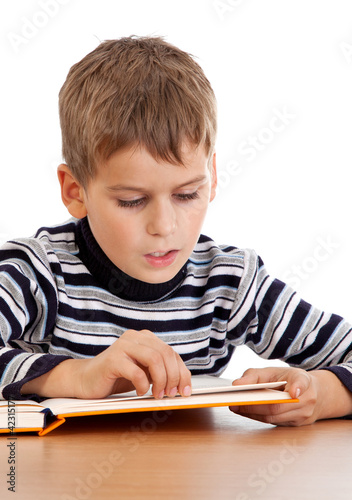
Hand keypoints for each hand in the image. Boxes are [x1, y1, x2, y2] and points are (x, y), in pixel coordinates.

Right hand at [21, 329, 191, 399]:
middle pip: (166, 354)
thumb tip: (182, 384)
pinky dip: (143, 385)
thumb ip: (160, 371)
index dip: (182, 372)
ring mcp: (123, 346)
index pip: (172, 353)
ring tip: (157, 395)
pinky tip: (140, 392)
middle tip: (171, 395)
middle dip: (173, 377)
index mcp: (145, 338)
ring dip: (161, 381)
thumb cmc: (116, 377)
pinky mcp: (112, 359)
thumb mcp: (143, 372)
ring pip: (154, 359)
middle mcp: (135, 338)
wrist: (85, 380)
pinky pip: (136, 371)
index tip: (185, 391)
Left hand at [229, 366, 351, 425]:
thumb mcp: (272, 371)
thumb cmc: (288, 379)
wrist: (313, 393)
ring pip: (275, 417)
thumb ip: (253, 376)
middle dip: (254, 406)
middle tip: (235, 402)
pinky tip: (245, 412)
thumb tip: (236, 384)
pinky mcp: (297, 424)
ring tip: (235, 407)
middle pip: (279, 406)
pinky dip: (258, 417)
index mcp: (303, 380)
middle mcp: (307, 399)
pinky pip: (275, 422)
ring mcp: (304, 414)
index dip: (297, 387)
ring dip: (253, 414)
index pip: (302, 383)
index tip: (293, 392)